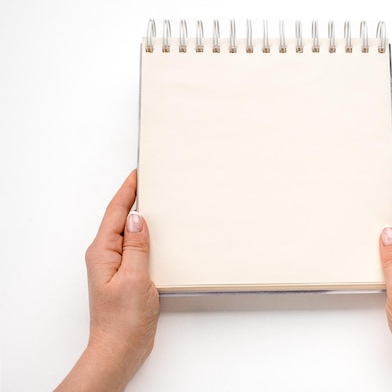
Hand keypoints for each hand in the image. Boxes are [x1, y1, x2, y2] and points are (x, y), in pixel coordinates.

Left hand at [56, 170, 159, 391]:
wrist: (120, 349)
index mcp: (103, 252)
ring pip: (129, 233)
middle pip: (120, 219)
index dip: (127, 191)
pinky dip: (147, 237)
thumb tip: (138, 218)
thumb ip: (136, 246)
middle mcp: (106, 256)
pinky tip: (158, 235)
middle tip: (150, 181)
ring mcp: (116, 266)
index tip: (138, 173)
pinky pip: (136, 248)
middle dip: (133, 198)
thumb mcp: (134, 278)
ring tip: (157, 202)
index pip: (116, 212)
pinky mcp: (127, 276)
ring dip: (141, 218)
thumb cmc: (123, 319)